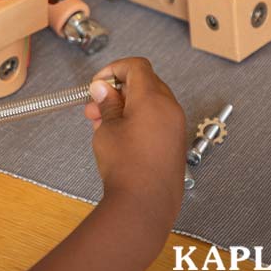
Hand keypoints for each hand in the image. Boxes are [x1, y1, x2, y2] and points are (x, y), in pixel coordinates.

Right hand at [83, 58, 185, 219]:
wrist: (145, 203)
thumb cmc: (127, 166)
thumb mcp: (107, 128)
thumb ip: (107, 104)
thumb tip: (104, 89)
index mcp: (153, 98)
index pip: (136, 66)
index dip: (114, 69)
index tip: (98, 83)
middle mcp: (170, 108)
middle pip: (144, 83)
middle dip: (117, 90)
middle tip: (96, 105)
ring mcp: (175, 126)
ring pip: (150, 102)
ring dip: (126, 106)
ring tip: (102, 123)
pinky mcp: (175, 142)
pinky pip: (157, 119)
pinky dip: (138, 119)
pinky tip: (118, 135)